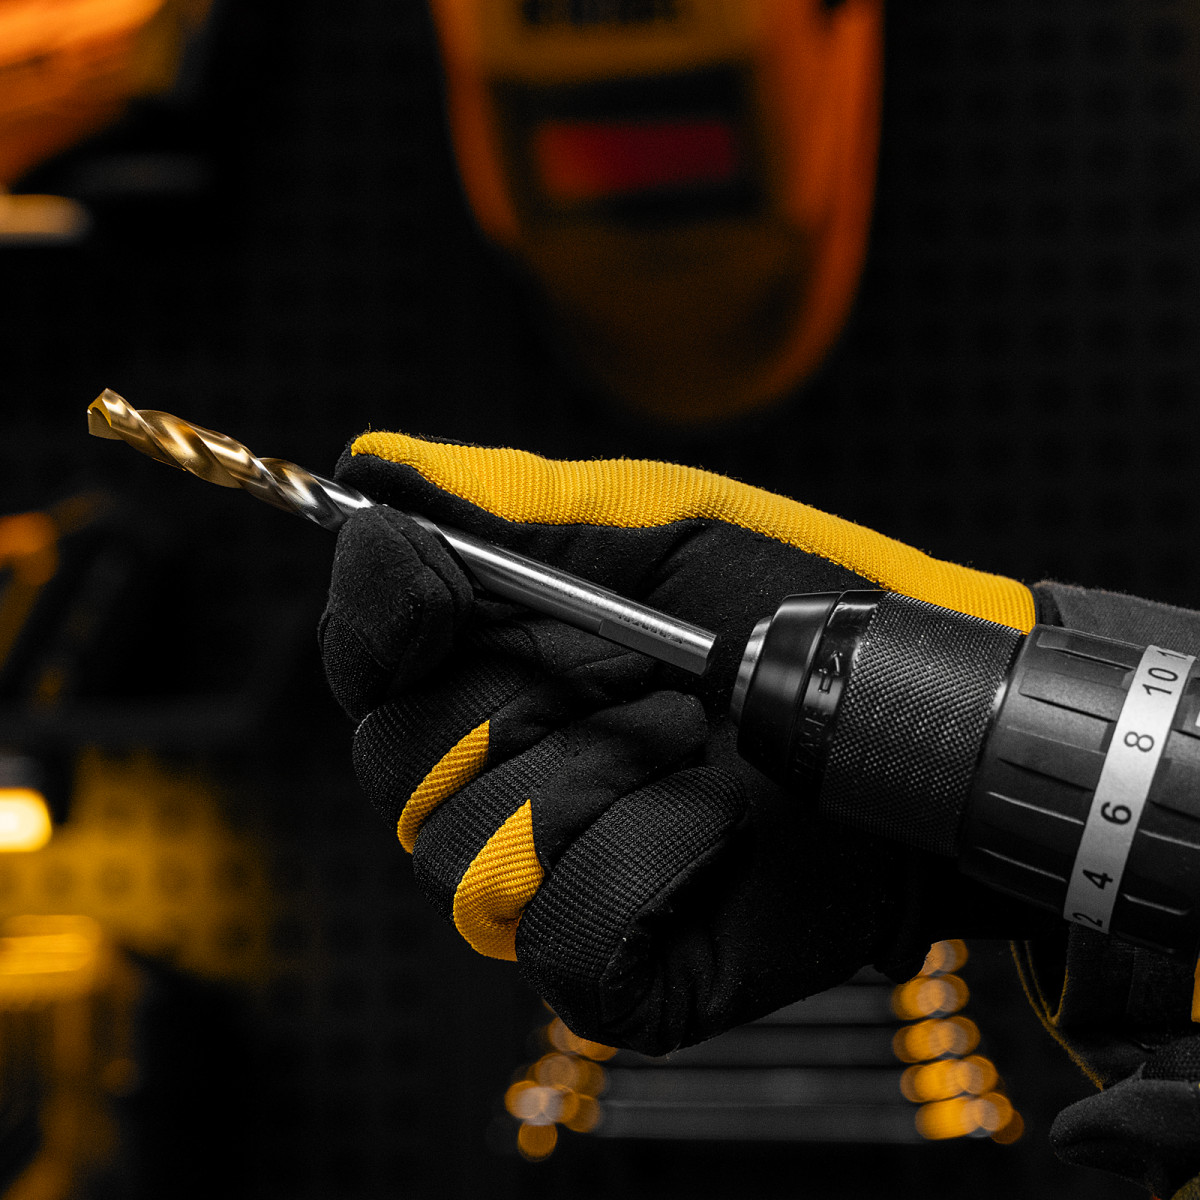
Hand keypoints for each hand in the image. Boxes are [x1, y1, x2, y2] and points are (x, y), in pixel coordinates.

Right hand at [320, 432, 1033, 1052]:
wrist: (908, 721)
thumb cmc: (790, 612)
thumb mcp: (661, 525)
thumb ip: (517, 502)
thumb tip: (376, 469)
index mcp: (490, 663)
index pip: (365, 657)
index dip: (376, 622)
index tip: (434, 584)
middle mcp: (495, 773)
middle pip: (399, 763)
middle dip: (526, 700)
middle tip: (644, 666)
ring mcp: (545, 877)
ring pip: (470, 857)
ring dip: (601, 779)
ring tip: (694, 738)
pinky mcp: (609, 967)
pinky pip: (566, 937)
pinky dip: (653, 868)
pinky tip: (720, 827)